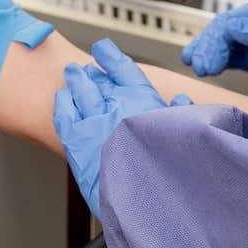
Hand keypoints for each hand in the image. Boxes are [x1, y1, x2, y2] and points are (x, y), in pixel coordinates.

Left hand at [53, 39, 189, 215]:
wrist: (148, 199)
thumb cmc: (169, 169)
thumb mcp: (185, 135)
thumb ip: (181, 115)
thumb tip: (181, 101)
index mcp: (143, 102)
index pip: (123, 69)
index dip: (111, 57)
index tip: (103, 49)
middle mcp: (116, 106)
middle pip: (96, 80)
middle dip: (89, 73)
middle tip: (83, 69)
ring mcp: (94, 123)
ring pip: (78, 92)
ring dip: (75, 82)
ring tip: (71, 75)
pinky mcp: (76, 144)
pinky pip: (64, 115)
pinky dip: (62, 104)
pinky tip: (62, 99)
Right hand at [181, 0, 247, 91]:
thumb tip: (230, 25)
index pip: (231, 22)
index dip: (215, 41)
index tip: (209, 66)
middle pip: (223, 30)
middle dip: (208, 48)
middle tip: (199, 69)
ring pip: (222, 42)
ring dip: (206, 53)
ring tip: (194, 67)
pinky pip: (229, 56)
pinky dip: (216, 62)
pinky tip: (203, 69)